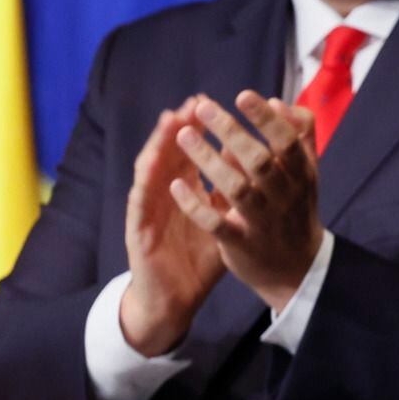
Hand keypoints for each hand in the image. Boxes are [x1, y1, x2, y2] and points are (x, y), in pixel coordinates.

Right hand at [119, 99, 227, 355]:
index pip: (197, 151)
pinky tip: (154, 168)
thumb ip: (238, 190)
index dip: (208, 129)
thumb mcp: (224, 219)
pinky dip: (148, 185)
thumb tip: (259, 158)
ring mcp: (150, 210)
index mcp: (189, 189)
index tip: (222, 103)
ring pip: (152, 170)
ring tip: (170, 120)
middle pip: (173, 153)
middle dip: (185, 125)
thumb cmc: (200, 256)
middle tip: (197, 102)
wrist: (175, 298)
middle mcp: (166, 194)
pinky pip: (142, 205)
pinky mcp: (139, 231)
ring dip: (160, 144)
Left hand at [171, 91, 323, 312]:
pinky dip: (195, 205)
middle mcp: (285, 196)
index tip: (242, 95)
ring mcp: (263, 222)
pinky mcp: (242, 245)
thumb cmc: (296, 209)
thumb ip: (300, 136)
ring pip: (236, 189)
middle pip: (259, 161)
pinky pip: (216, 224)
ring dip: (208, 160)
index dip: (266, 119)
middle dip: (231, 132)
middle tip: (203, 108)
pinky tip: (175, 185)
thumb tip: (279, 102)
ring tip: (183, 135)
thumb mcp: (308, 172)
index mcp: (302, 174)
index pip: (288, 141)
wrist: (297, 268)